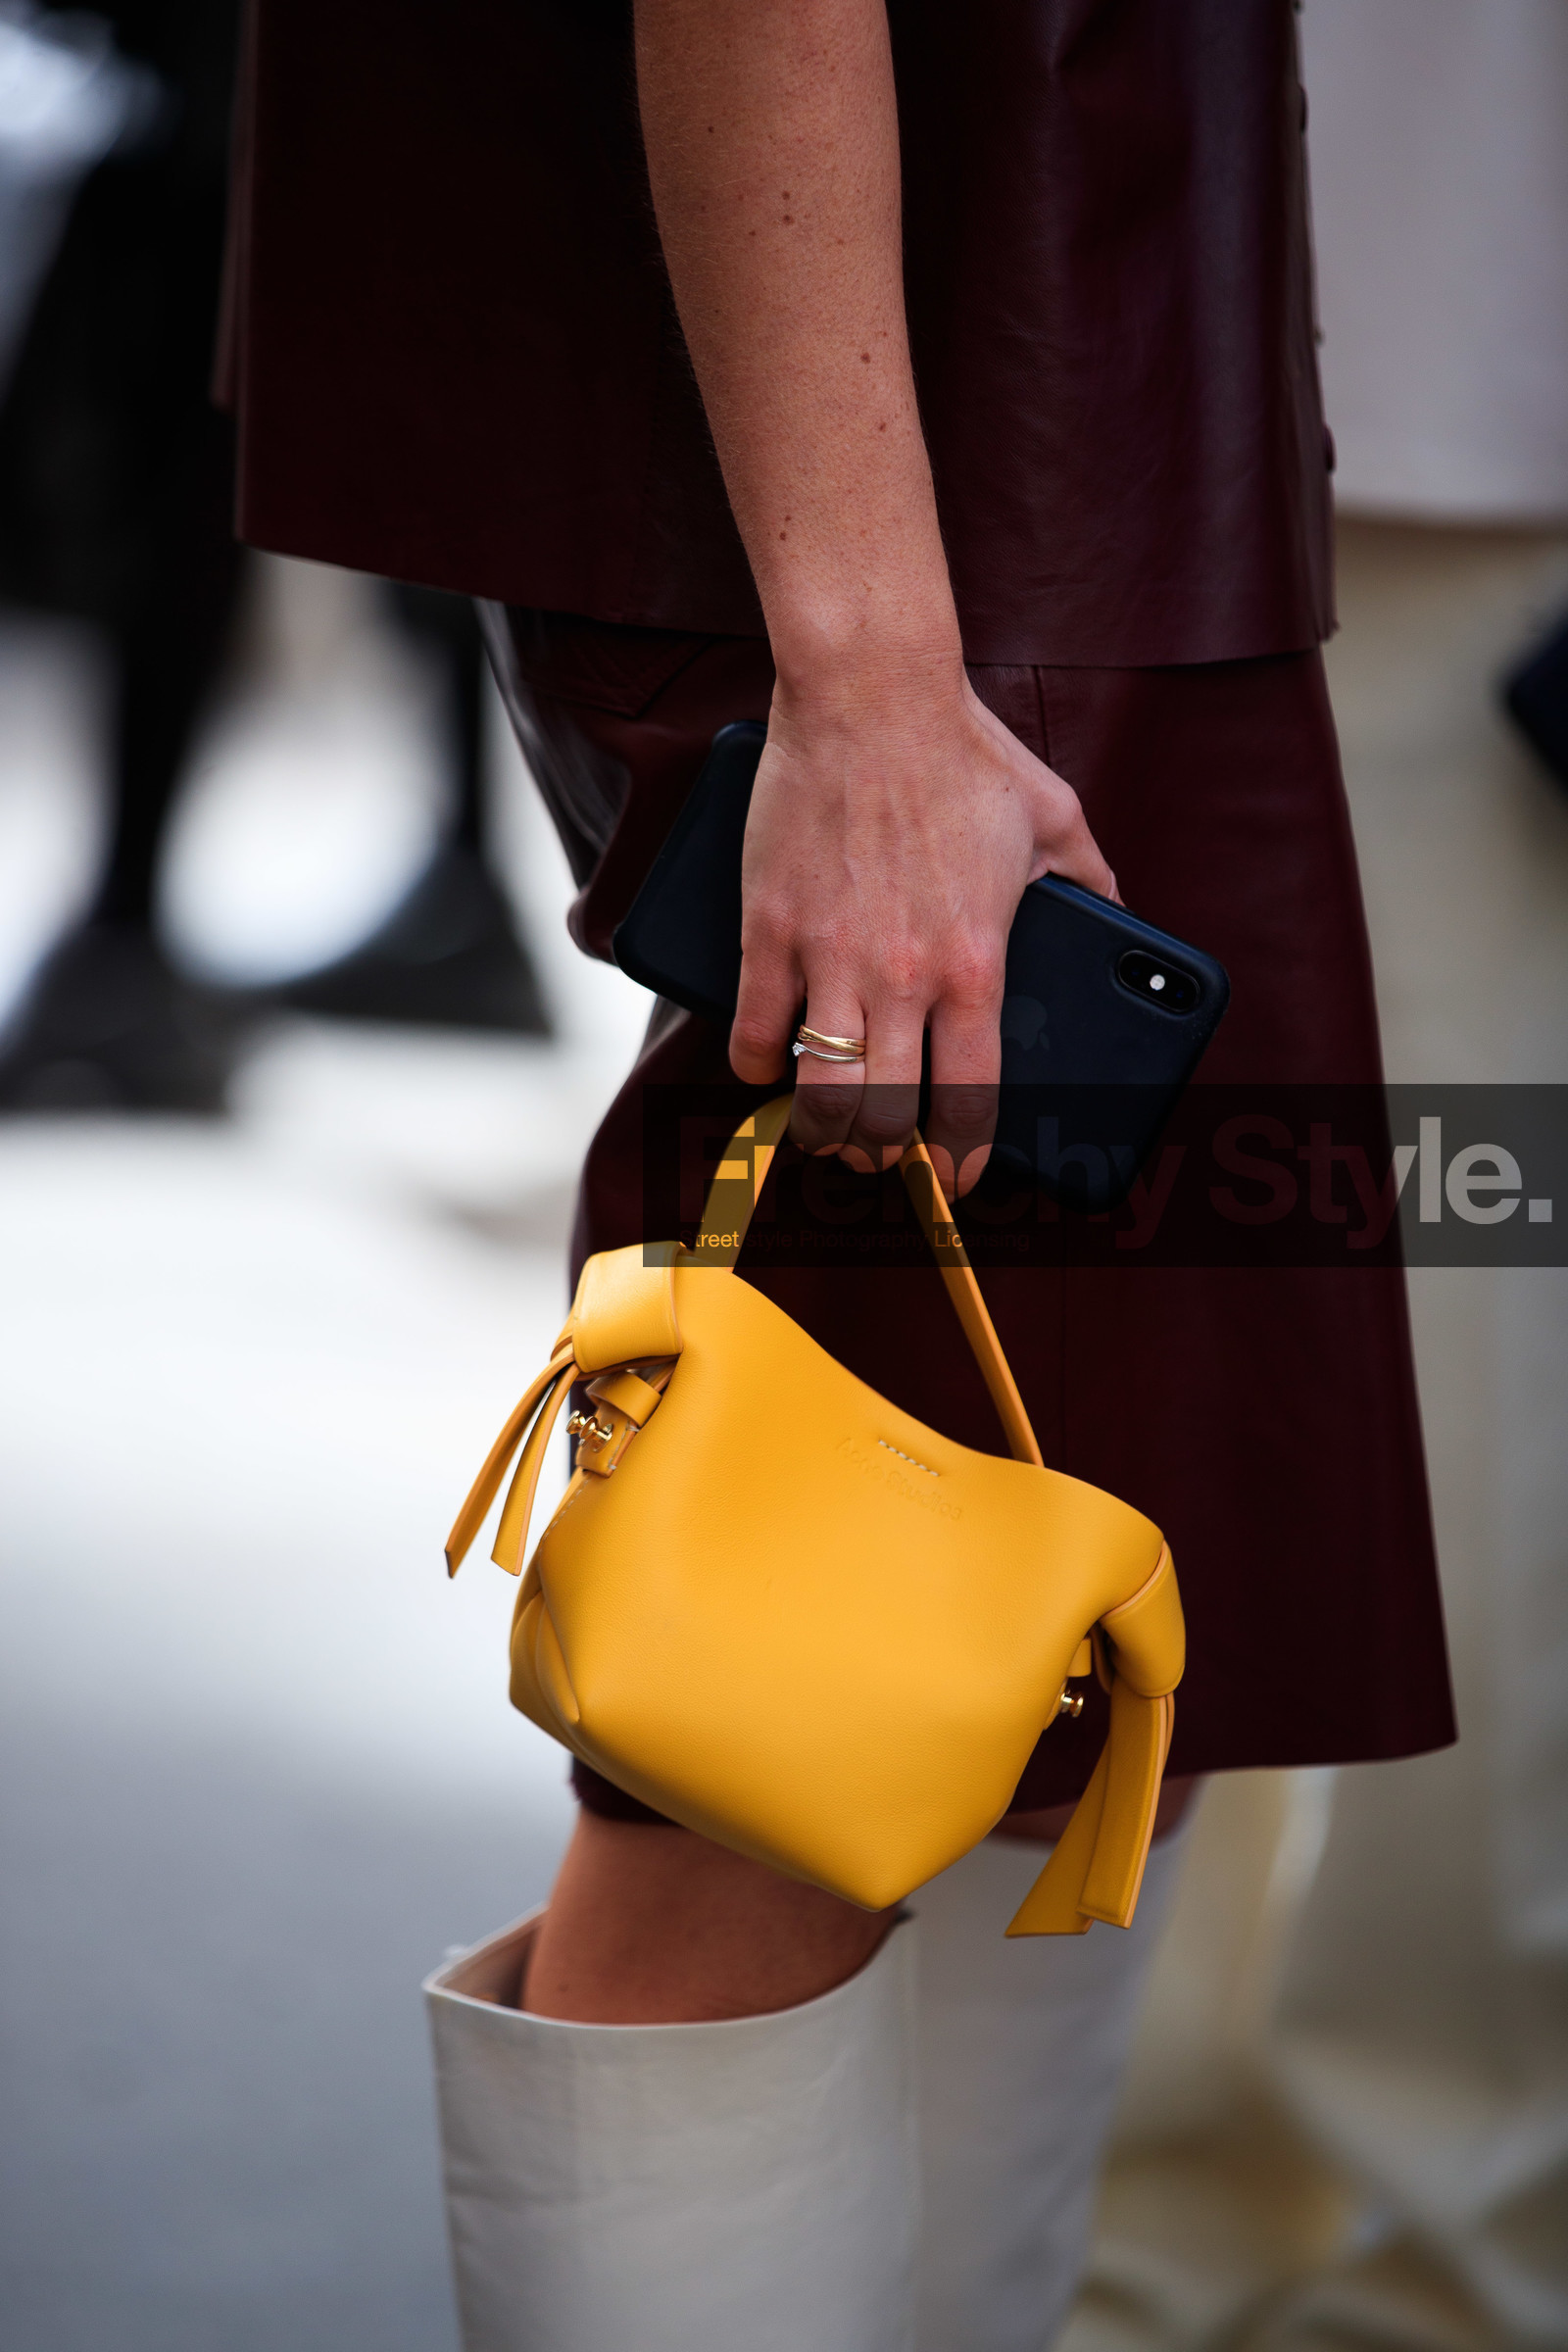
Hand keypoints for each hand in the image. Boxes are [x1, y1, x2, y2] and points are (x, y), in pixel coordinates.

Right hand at [729, 655, 1117, 1194]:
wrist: (870, 693)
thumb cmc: (964, 750)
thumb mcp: (1057, 817)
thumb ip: (1094, 880)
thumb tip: (1120, 915)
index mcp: (977, 965)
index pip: (970, 1100)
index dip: (960, 1157)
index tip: (955, 1174)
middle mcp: (902, 977)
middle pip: (884, 1116)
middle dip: (883, 1154)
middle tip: (882, 1151)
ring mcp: (828, 958)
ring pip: (816, 1093)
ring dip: (821, 1128)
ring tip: (826, 1128)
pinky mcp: (767, 930)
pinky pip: (753, 1031)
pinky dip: (757, 1064)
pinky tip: (766, 1065)